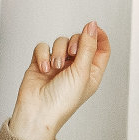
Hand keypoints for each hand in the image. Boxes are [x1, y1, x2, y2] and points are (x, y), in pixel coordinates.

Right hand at [5, 21, 111, 139]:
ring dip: (57, 52)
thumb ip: (88, 46)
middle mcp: (75, 68)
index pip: (101, 48)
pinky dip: (42, 56)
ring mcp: (57, 65)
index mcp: (91, 72)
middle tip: (72, 53)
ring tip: (55, 67)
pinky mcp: (40, 63)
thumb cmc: (62, 102)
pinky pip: (42, 47)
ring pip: (60, 42)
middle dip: (75, 42)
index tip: (92, 27)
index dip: (98, 35)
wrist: (37, 113)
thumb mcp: (82, 72)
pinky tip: (43, 68)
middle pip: (80, 40)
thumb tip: (92, 26)